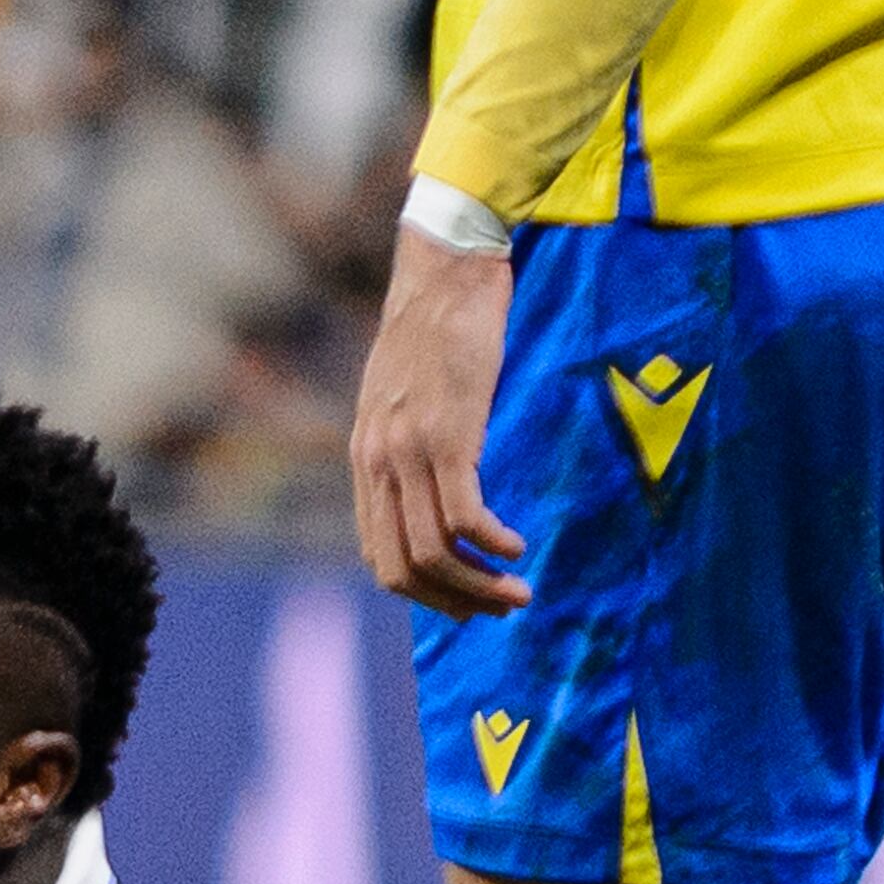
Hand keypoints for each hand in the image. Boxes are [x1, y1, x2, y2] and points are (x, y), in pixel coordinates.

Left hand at [353, 228, 531, 618]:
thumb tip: (431, 488)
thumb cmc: (437, 330)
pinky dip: (492, 546)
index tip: (461, 600)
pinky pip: (465, 517)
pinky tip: (517, 547)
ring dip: (480, 585)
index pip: (377, 554)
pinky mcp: (447, 436)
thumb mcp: (404, 396)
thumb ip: (406, 445)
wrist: (448, 273)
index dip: (420, 591)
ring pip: (435, 552)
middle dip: (450, 602)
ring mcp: (408, 451)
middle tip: (495, 611)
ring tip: (518, 591)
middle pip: (400, 568)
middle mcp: (378, 463)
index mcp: (366, 460)